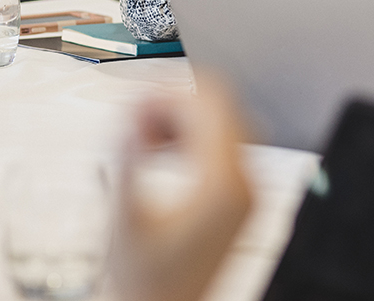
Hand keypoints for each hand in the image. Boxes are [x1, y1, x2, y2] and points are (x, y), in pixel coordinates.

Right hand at [110, 75, 252, 300]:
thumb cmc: (149, 283)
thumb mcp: (127, 221)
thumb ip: (128, 163)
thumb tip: (129, 120)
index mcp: (224, 183)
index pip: (211, 103)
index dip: (168, 91)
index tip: (135, 100)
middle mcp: (244, 181)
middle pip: (220, 105)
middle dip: (173, 101)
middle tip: (135, 117)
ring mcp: (246, 188)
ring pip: (223, 120)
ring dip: (181, 117)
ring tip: (143, 136)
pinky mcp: (239, 195)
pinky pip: (224, 143)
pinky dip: (192, 135)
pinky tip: (160, 149)